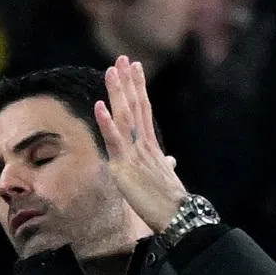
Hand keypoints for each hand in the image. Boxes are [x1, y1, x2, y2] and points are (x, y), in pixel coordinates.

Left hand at [94, 56, 187, 234]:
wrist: (177, 216)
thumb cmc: (172, 202)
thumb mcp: (166, 178)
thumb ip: (165, 165)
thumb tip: (171, 160)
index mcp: (151, 147)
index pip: (144, 110)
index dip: (139, 88)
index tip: (135, 68)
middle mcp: (144, 145)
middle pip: (135, 106)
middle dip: (128, 82)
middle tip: (123, 58)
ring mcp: (135, 153)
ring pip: (125, 116)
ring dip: (118, 92)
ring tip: (111, 70)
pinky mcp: (125, 166)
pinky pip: (114, 140)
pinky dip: (106, 122)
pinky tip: (99, 105)